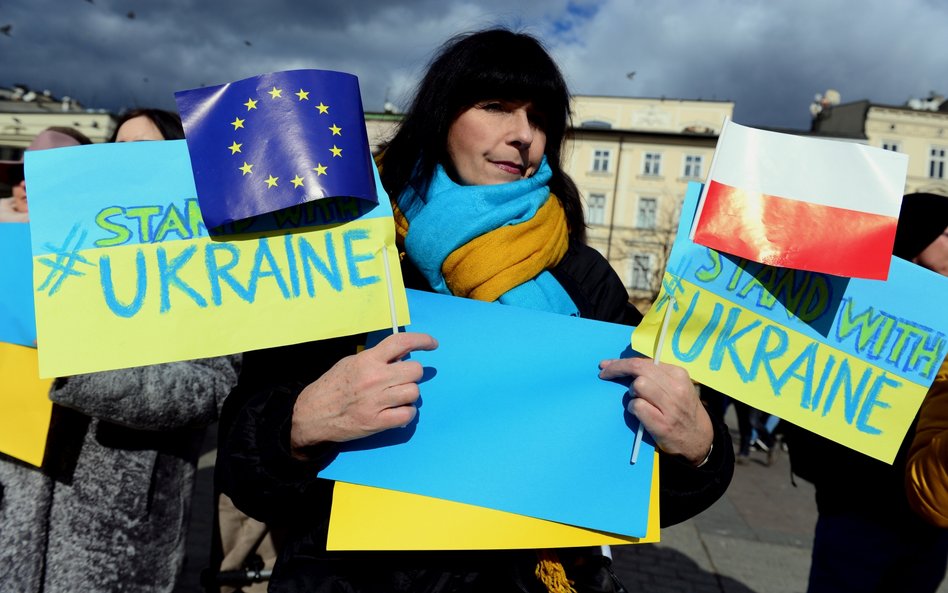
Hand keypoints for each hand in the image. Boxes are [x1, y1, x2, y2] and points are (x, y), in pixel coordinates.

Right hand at [290, 332, 437, 456]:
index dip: (422, 340)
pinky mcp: (377, 422)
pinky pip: (408, 415)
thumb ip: (376, 358)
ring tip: (396, 396)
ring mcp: (377, 401)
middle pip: (415, 370)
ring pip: (414, 392)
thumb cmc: (333, 386)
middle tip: (402, 378)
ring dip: (409, 394)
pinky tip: (397, 411)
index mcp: (368, 360)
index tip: (432, 344)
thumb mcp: (351, 362)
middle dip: (412, 374)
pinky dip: (406, 413)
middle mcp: (375, 378)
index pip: (402, 342)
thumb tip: (401, 356)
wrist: (313, 414)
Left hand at [599, 357, 713, 465]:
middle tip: (604, 374)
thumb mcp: (677, 387)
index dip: (622, 362)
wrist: (699, 440)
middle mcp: (676, 387)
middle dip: (617, 369)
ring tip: (636, 399)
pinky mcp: (662, 423)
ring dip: (631, 392)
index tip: (607, 364)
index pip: (644, 361)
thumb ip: (657, 376)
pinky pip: (637, 406)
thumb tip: (625, 365)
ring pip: (638, 385)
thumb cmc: (682, 410)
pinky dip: (632, 408)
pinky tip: (638, 412)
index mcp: (678, 374)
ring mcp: (670, 406)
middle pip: (638, 369)